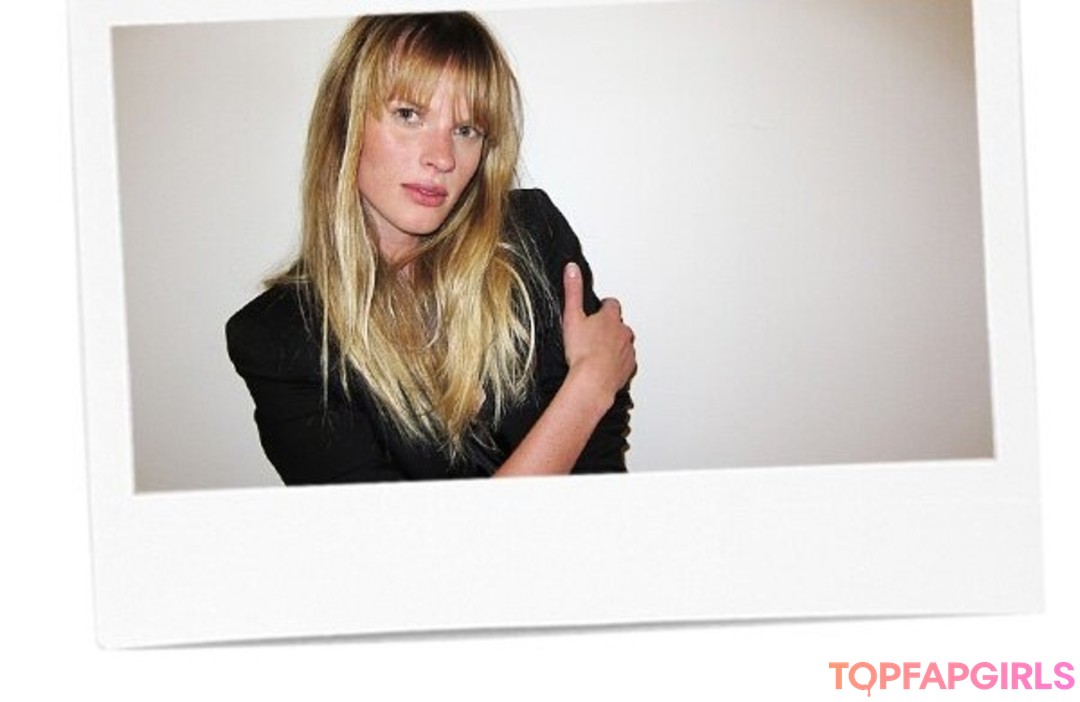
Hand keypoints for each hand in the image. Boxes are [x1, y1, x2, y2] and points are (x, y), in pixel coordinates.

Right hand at [561, 262, 635, 404]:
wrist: (593, 382)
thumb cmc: (582, 352)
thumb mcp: (572, 317)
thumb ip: (573, 291)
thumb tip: (572, 268)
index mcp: (610, 318)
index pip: (612, 304)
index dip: (604, 306)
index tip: (598, 309)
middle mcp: (623, 333)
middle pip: (620, 325)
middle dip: (610, 327)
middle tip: (594, 334)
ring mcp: (628, 351)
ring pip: (624, 343)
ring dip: (615, 345)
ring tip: (598, 353)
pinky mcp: (628, 369)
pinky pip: (626, 362)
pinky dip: (618, 363)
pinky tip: (605, 368)